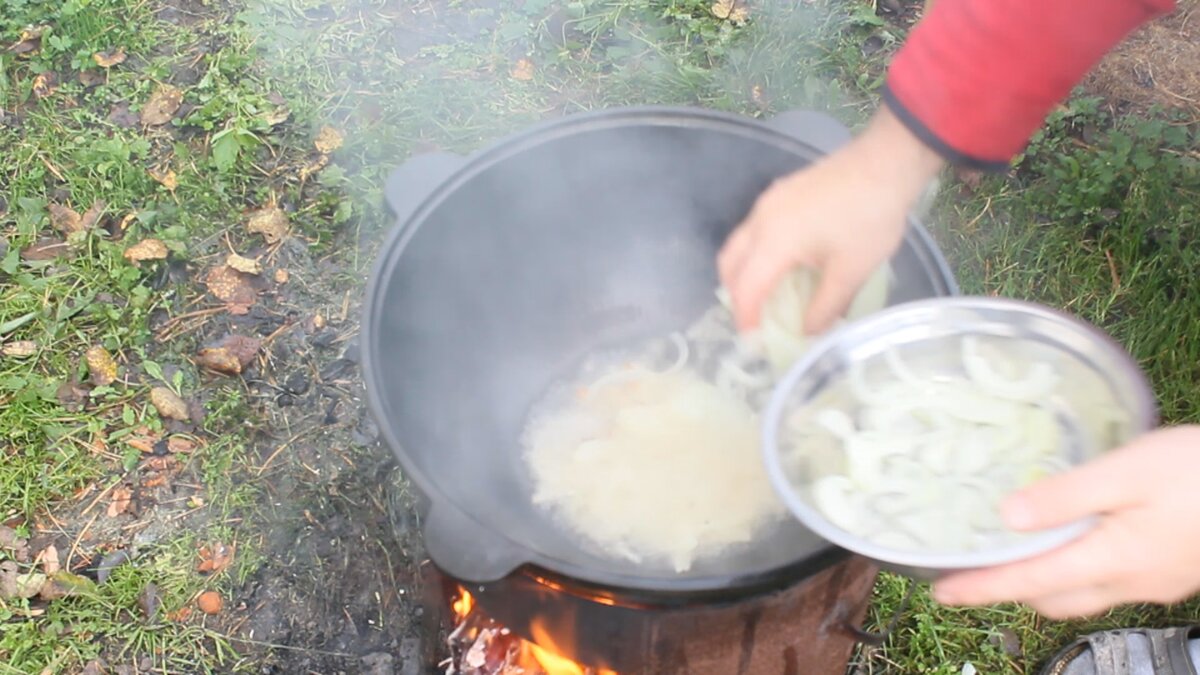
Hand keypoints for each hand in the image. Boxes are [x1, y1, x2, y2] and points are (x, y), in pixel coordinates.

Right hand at [718, 107, 944, 333]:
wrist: (887, 161)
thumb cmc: (870, 217)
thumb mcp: (851, 271)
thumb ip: (824, 307)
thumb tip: (807, 333)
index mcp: (774, 240)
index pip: (746, 288)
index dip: (745, 319)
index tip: (753, 344)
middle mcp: (760, 219)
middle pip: (729, 264)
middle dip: (736, 296)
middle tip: (756, 320)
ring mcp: (767, 203)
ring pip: (738, 245)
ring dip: (743, 274)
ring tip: (767, 296)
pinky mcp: (779, 194)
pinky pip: (752, 230)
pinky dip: (755, 255)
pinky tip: (781, 265)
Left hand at [933, 425, 1199, 618]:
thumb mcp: (1129, 471)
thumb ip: (1066, 496)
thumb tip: (1006, 518)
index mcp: (1112, 559)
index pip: (1029, 582)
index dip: (981, 587)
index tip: (940, 591)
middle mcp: (1131, 581)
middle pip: (1053, 596)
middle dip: (1009, 586)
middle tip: (971, 564)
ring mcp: (1155, 580)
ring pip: (1082, 592)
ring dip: (1044, 578)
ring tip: (1013, 549)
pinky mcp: (1173, 569)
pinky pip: (1110, 579)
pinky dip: (1077, 566)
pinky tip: (1074, 537)